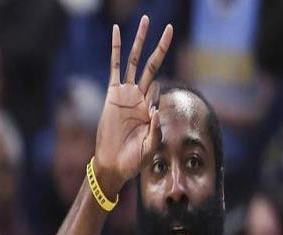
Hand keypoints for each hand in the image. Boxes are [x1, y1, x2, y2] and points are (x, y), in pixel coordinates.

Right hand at [94, 16, 172, 196]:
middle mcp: (139, 98)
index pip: (159, 89)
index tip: (148, 115)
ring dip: (140, 41)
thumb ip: (156, 130)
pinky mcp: (112, 94)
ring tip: (146, 20)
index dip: (157, 94)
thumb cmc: (133, 160)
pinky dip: (116, 49)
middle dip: (160, 47)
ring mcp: (126, 94)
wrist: (113, 165)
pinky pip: (115, 66)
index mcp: (150, 109)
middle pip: (152, 65)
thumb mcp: (150, 148)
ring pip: (135, 61)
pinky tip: (117, 32)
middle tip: (170, 28)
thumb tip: (156, 109)